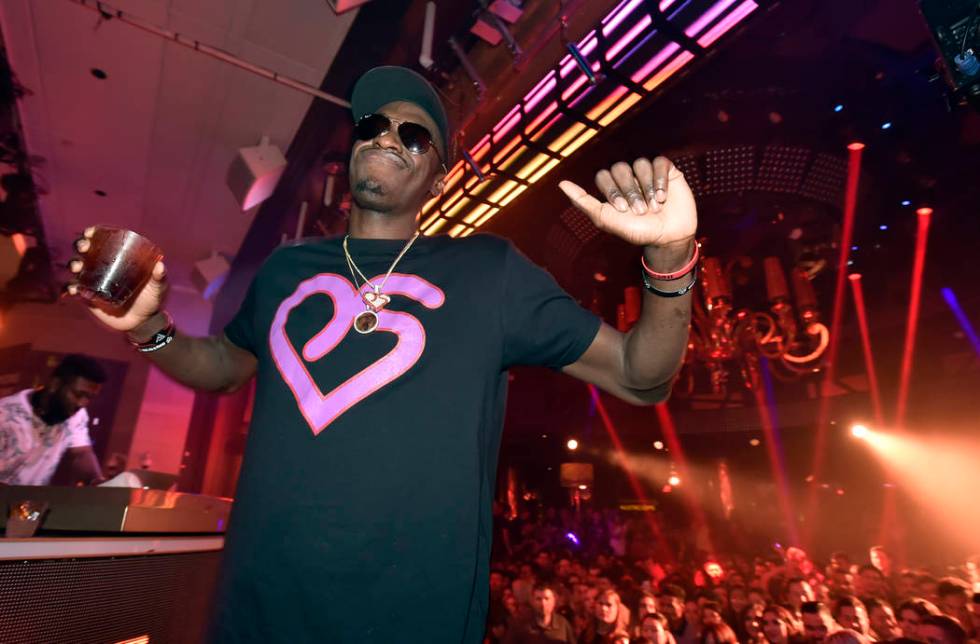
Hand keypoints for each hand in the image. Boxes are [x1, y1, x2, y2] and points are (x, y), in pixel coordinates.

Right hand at [66, 227, 167, 333]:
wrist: (143, 323)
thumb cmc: (152, 300)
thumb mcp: (158, 287)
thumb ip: (160, 277)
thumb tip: (160, 266)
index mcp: (120, 259)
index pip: (105, 242)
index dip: (95, 234)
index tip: (91, 232)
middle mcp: (104, 268)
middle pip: (87, 252)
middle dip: (81, 245)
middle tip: (84, 248)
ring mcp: (95, 282)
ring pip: (78, 268)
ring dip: (74, 264)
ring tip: (78, 268)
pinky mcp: (89, 297)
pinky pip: (76, 289)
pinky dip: (71, 287)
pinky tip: (74, 289)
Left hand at [558, 156, 696, 246]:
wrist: (667, 238)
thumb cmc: (636, 231)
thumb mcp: (605, 219)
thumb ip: (583, 201)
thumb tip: (561, 184)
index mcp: (612, 188)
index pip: (603, 175)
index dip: (612, 190)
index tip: (622, 210)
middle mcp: (628, 178)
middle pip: (620, 168)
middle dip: (630, 191)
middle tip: (639, 211)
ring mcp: (647, 173)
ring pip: (640, 164)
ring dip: (646, 187)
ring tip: (654, 206)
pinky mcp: (667, 172)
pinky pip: (659, 162)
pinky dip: (660, 180)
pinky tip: (664, 196)